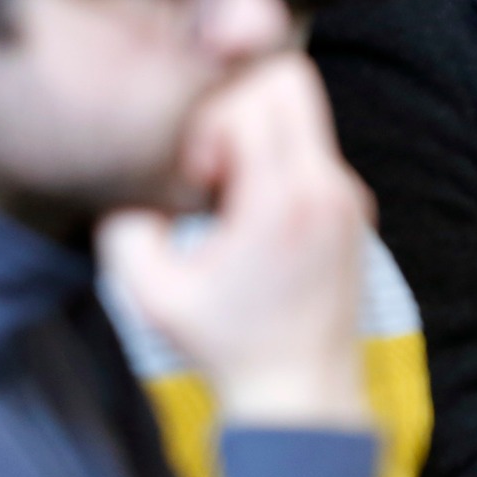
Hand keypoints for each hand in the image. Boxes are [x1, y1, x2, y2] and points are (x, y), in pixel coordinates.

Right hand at [99, 53, 372, 429]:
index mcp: (285, 200)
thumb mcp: (153, 295)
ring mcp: (348, 194)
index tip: (199, 180)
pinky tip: (252, 217)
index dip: (210, 124)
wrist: (301, 395)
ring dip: (257, 136)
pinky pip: (312, 147)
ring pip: (304, 109)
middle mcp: (328, 186)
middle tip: (213, 171)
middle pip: (289, 80)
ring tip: (231, 198)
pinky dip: (276, 162)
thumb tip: (127, 187)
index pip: (255, 95)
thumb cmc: (228, 348)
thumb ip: (125, 229)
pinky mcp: (352, 206)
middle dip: (236, 109)